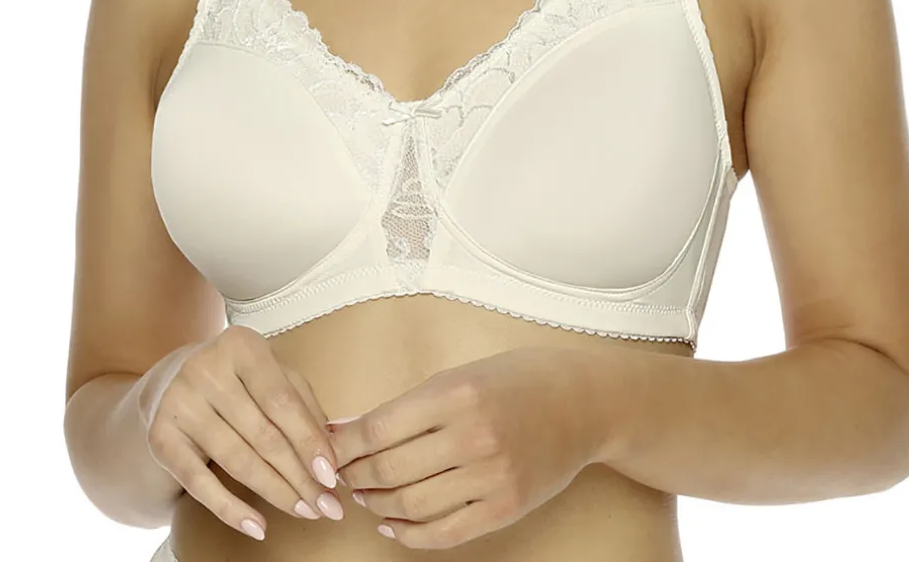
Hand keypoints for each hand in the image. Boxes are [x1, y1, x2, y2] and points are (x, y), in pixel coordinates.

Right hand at [139, 325, 343, 536]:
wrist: (172, 381)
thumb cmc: (239, 378)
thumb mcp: (273, 375)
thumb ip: (303, 405)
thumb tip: (332, 450)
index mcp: (241, 346)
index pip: (282, 401)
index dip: (308, 441)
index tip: (330, 475)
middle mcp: (206, 369)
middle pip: (263, 435)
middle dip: (299, 476)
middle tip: (325, 505)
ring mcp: (179, 403)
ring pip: (236, 461)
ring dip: (275, 493)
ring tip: (303, 512)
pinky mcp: (160, 437)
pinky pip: (199, 483)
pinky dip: (230, 509)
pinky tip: (257, 526)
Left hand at [327, 347, 601, 549]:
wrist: (582, 403)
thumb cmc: (517, 380)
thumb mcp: (459, 375)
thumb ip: (405, 406)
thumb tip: (346, 429)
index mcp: (455, 394)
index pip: (378, 429)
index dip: (343, 445)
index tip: (326, 448)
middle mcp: (472, 436)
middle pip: (388, 470)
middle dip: (354, 476)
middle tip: (340, 474)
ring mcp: (490, 476)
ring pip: (410, 504)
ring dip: (376, 504)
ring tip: (364, 496)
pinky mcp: (505, 507)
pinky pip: (444, 532)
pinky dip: (409, 534)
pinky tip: (393, 524)